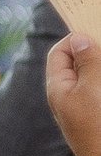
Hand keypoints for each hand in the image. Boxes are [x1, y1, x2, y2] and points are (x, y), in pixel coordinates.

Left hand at [47, 29, 100, 155]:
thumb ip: (87, 61)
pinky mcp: (94, 116)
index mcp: (58, 88)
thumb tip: (79, 37)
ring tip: (100, 72)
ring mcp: (84, 108)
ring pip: (92, 78)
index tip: (96, 30)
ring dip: (98, 68)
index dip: (76, 39)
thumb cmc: (98, 125)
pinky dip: (99, 81)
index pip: (59, 53)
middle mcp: (68, 98)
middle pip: (78, 64)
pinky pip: (95, 91)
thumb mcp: (92, 88)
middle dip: (93, 53)